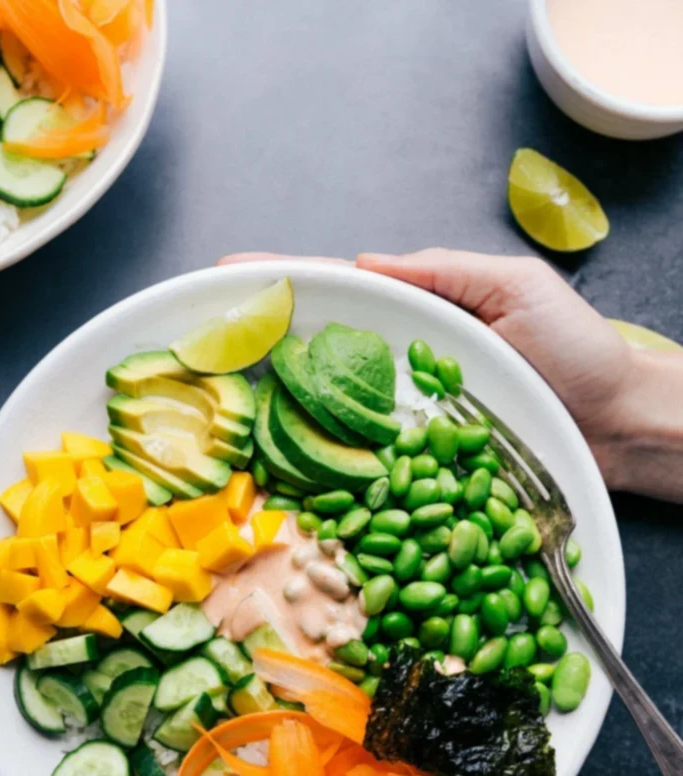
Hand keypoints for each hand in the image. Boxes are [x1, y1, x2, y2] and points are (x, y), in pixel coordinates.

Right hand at [221, 249, 682, 500]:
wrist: (617, 424)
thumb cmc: (575, 348)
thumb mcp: (514, 286)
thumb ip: (441, 273)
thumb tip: (363, 265)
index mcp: (414, 320)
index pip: (336, 296)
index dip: (280, 286)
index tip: (221, 279)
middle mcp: (397, 377)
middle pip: (316, 361)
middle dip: (253, 352)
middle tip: (189, 346)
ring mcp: (404, 428)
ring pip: (328, 421)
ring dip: (269, 417)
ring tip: (211, 405)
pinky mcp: (419, 478)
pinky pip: (364, 475)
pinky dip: (320, 477)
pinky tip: (276, 474)